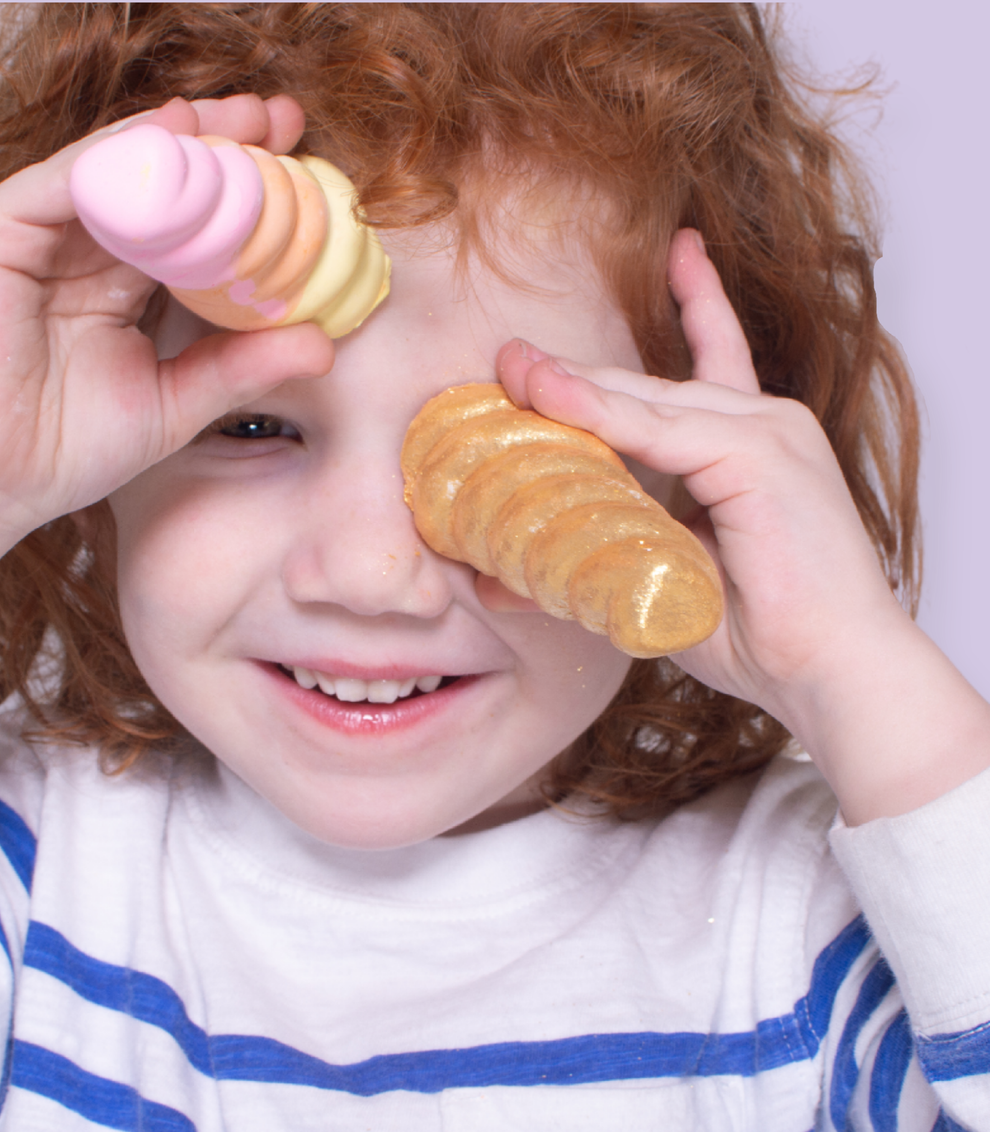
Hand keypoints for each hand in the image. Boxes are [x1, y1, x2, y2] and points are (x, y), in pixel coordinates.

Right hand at [0, 95, 333, 645]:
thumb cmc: (67, 449)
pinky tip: (176, 134)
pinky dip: (121, 153)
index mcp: (124, 286)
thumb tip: (325, 343)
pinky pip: (66, 180)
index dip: (246, 195)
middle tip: (287, 120)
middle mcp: (84, 251)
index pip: (192, 227)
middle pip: (163, 184)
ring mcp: (40, 236)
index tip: (309, 174)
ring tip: (249, 118)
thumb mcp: (177, 401)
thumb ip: (242, 365)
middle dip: (226, 148)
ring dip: (186, 138)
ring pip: (120, 170)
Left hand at [495, 229, 989, 821]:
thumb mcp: (658, 586)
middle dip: (575, 375)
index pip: (711, 359)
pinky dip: (596, 412)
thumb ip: (584, 572)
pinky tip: (546, 393)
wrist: (830, 674)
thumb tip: (495, 584)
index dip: (689, 308)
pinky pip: (656, 427)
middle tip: (509, 359)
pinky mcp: (759, 453)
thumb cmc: (761, 636)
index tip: (669, 264)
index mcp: (751, 446)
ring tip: (511, 370)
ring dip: (571, 387)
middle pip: (648, 388)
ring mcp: (765, 432)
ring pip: (645, 401)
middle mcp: (762, 424)